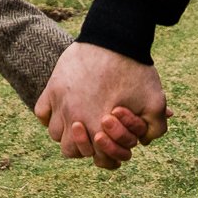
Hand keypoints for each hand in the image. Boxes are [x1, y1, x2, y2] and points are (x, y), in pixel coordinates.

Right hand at [34, 42, 169, 169]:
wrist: (115, 38)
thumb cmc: (136, 70)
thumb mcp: (156, 102)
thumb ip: (155, 128)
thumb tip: (144, 143)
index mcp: (99, 128)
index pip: (97, 159)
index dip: (108, 156)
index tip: (111, 143)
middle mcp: (75, 119)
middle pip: (71, 151)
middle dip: (85, 146)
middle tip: (95, 132)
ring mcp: (61, 103)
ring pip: (55, 134)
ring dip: (67, 131)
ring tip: (81, 119)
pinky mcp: (52, 88)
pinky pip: (41, 112)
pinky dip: (50, 115)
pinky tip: (64, 108)